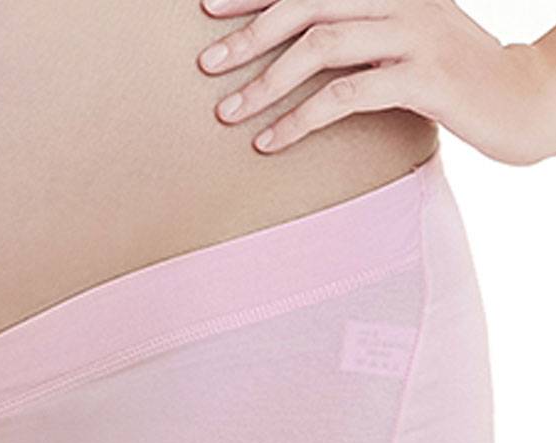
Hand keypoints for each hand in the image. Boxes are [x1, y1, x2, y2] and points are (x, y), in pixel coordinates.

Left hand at [197, 0, 555, 165]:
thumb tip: (294, 50)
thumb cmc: (450, 76)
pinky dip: (300, 119)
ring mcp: (414, 35)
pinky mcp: (423, 78)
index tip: (208, 8)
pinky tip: (270, 142)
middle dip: (248, 35)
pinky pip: (346, 95)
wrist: (522, 97)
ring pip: (321, 46)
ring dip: (265, 82)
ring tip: (226, 113)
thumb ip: (358, 33)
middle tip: (207, 64)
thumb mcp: (403, 40)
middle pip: (307, 5)